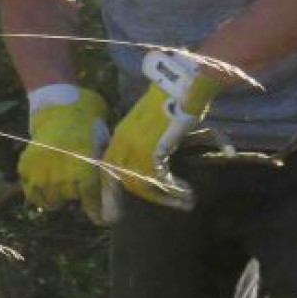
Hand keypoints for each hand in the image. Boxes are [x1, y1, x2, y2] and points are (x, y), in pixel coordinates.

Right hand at [19, 90, 108, 213]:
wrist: (59, 105)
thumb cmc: (88, 125)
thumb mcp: (104, 148)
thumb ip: (107, 179)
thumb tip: (112, 210)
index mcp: (82, 170)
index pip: (90, 202)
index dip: (97, 213)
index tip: (102, 219)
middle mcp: (59, 176)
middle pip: (69, 199)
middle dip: (77, 194)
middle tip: (80, 181)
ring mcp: (39, 173)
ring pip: (50, 201)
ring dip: (58, 195)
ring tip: (63, 182)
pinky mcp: (25, 168)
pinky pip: (31, 193)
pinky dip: (39, 192)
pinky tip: (47, 183)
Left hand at [106, 50, 225, 206]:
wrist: (184, 85)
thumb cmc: (177, 103)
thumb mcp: (159, 129)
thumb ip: (157, 150)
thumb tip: (162, 172)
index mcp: (121, 137)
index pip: (110, 171)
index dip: (111, 193)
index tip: (113, 212)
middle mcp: (123, 143)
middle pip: (125, 182)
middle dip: (149, 198)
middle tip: (173, 205)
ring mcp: (135, 146)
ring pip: (143, 183)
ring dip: (167, 196)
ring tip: (186, 201)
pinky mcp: (151, 149)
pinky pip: (159, 178)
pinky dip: (173, 189)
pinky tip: (186, 192)